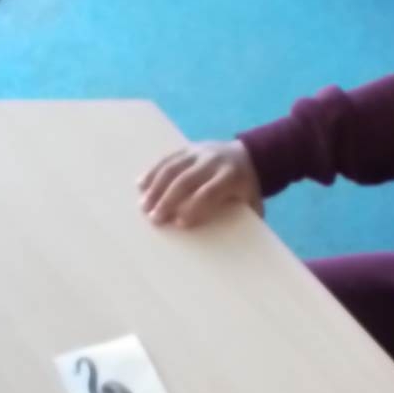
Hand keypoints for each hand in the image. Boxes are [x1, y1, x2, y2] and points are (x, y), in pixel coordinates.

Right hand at [139, 139, 261, 226]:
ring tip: (143, 205)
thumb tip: (233, 244)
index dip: (193, 207)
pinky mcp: (187, 148)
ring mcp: (198, 152)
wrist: (250, 155)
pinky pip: (167, 158)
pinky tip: (141, 185)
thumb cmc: (247, 188)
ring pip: (172, 167)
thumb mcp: (253, 202)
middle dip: (168, 200)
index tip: (179, 223)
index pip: (209, 192)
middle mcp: (213, 161)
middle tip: (154, 219)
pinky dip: (153, 172)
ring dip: (155, 187)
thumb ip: (244, 218)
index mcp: (231, 176)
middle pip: (186, 180)